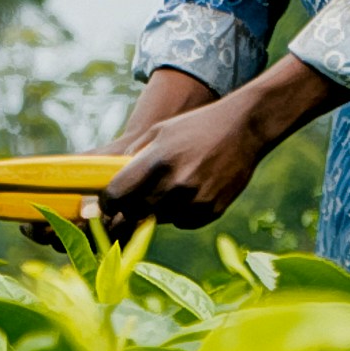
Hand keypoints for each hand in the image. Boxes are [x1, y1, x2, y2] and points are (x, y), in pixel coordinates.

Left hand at [98, 55, 343, 233]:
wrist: (243, 128)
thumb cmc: (195, 127)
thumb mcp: (158, 132)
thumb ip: (133, 156)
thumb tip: (110, 181)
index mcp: (156, 161)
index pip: (116, 196)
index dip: (106, 203)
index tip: (107, 203)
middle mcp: (174, 184)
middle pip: (134, 213)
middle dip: (128, 209)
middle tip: (133, 199)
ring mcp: (194, 200)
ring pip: (158, 220)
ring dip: (155, 210)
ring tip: (169, 187)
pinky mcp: (211, 211)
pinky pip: (182, 222)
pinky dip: (180, 213)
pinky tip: (190, 191)